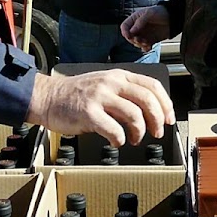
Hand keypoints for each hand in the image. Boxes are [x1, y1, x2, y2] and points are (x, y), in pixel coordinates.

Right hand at [27, 69, 175, 147]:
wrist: (47, 97)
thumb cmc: (76, 95)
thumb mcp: (104, 84)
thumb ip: (125, 93)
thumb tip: (150, 112)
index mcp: (118, 75)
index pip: (152, 85)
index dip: (165, 104)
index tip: (169, 118)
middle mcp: (111, 82)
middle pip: (147, 99)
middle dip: (157, 120)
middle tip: (157, 132)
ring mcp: (99, 96)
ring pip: (134, 114)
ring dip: (140, 132)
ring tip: (135, 139)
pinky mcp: (88, 113)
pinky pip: (114, 129)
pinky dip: (120, 139)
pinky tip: (117, 141)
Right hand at [121, 5, 169, 50]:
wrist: (173, 18)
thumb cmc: (161, 12)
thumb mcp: (150, 13)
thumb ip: (140, 21)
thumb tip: (132, 31)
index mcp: (135, 19)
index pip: (125, 26)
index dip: (125, 32)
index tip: (129, 36)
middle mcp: (137, 27)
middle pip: (129, 37)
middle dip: (134, 40)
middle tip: (140, 40)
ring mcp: (143, 34)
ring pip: (136, 43)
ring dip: (140, 44)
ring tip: (146, 43)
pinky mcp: (150, 40)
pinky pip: (144, 47)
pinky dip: (145, 48)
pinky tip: (149, 47)